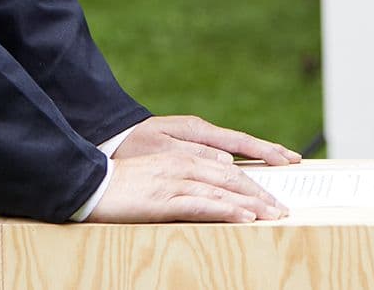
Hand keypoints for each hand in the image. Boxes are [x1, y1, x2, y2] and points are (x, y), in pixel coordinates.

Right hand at [86, 151, 288, 222]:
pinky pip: (202, 205)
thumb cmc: (122, 183)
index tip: (273, 194)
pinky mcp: (164, 199)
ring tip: (273, 215)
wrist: (90, 183)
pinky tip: (244, 217)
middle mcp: (182, 164)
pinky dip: (226, 210)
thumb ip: (185, 177)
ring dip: (251, 204)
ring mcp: (174, 181)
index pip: (227, 167)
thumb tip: (214, 184)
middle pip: (231, 177)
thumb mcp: (158, 176)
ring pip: (222, 191)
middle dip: (260, 193)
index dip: (253, 180)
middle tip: (282, 208)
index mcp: (182, 156)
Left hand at [113, 114, 300, 166]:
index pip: (240, 142)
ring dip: (260, 153)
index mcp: (197, 131)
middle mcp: (202, 132)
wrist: (112, 131)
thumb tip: (229, 160)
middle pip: (244, 143)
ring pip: (237, 146)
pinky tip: (251, 162)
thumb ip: (195, 154)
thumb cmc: (133, 144)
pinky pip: (226, 149)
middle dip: (270, 152)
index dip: (265, 152)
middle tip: (296, 161)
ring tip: (283, 160)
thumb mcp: (162, 150)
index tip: (287, 160)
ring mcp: (198, 136)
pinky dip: (244, 155)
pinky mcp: (193, 142)